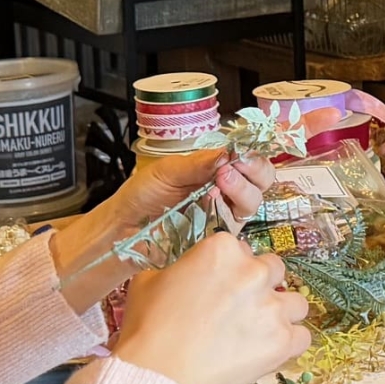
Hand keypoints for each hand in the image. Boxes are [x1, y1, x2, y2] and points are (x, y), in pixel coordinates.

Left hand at [49, 150, 275, 312]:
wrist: (123, 229)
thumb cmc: (140, 197)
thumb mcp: (167, 171)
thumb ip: (198, 162)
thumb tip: (227, 153)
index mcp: (213, 167)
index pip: (248, 156)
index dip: (256, 151)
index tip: (249, 148)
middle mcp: (224, 189)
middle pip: (261, 178)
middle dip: (255, 168)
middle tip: (235, 165)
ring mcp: (224, 212)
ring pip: (253, 200)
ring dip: (243, 187)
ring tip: (221, 181)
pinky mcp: (219, 235)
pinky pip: (238, 224)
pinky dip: (232, 211)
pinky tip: (214, 203)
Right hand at [112, 232, 311, 383]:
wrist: (157, 374)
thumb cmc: (148, 328)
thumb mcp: (149, 281)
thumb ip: (177, 268)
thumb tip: (184, 274)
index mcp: (222, 250)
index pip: (239, 249)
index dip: (229, 269)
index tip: (219, 286)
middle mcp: (254, 271)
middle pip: (273, 270)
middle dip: (259, 286)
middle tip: (239, 309)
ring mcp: (272, 306)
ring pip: (295, 302)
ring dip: (280, 313)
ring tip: (258, 331)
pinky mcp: (282, 340)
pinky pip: (302, 337)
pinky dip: (289, 343)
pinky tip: (269, 350)